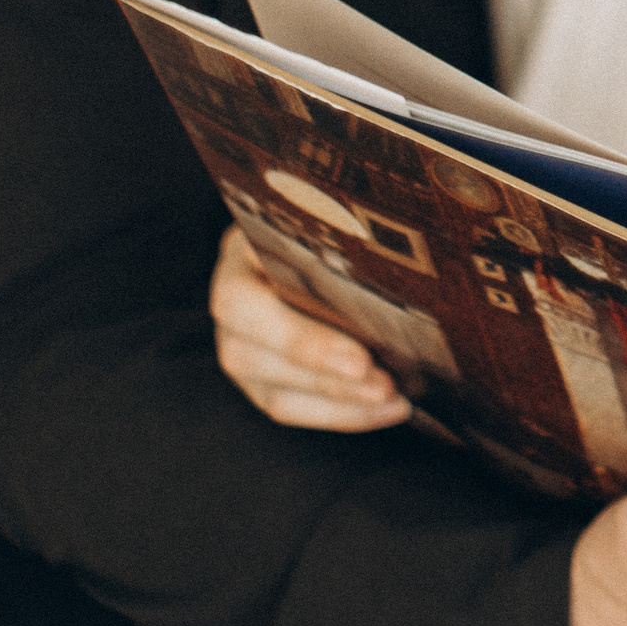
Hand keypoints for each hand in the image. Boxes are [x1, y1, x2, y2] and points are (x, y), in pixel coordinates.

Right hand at [210, 221, 410, 432]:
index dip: (302, 341)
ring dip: (339, 404)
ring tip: (393, 398)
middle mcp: (231, 303)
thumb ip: (350, 233)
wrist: (313, 228)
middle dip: (326, 378)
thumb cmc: (331, 216)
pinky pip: (293, 407)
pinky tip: (389, 409)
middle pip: (255, 358)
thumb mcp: (332, 210)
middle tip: (385, 384)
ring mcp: (242, 346)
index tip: (360, 360)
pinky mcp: (261, 378)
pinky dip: (343, 414)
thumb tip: (395, 257)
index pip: (247, 306)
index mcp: (239, 255)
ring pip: (275, 393)